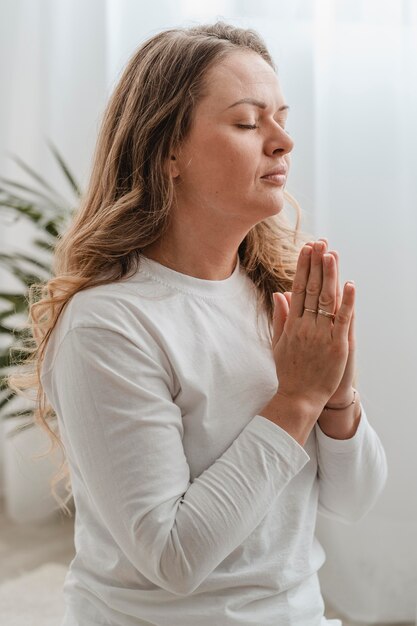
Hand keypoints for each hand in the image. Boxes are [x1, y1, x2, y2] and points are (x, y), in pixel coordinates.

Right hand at [272, 239, 354, 408]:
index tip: (306, 249)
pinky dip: (347, 302)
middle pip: (311, 289)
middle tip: (319, 243)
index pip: (297, 289)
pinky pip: (343, 319)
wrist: (298, 397)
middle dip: (315, 264)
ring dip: (329, 275)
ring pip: (326, 299)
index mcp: (292, 324)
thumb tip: (278, 294)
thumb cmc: (289, 371)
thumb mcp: (277, 343)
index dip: (303, 267)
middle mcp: (305, 326)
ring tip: (331, 254)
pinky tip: (350, 284)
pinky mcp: (336, 346)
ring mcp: (321, 335)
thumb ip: (279, 317)